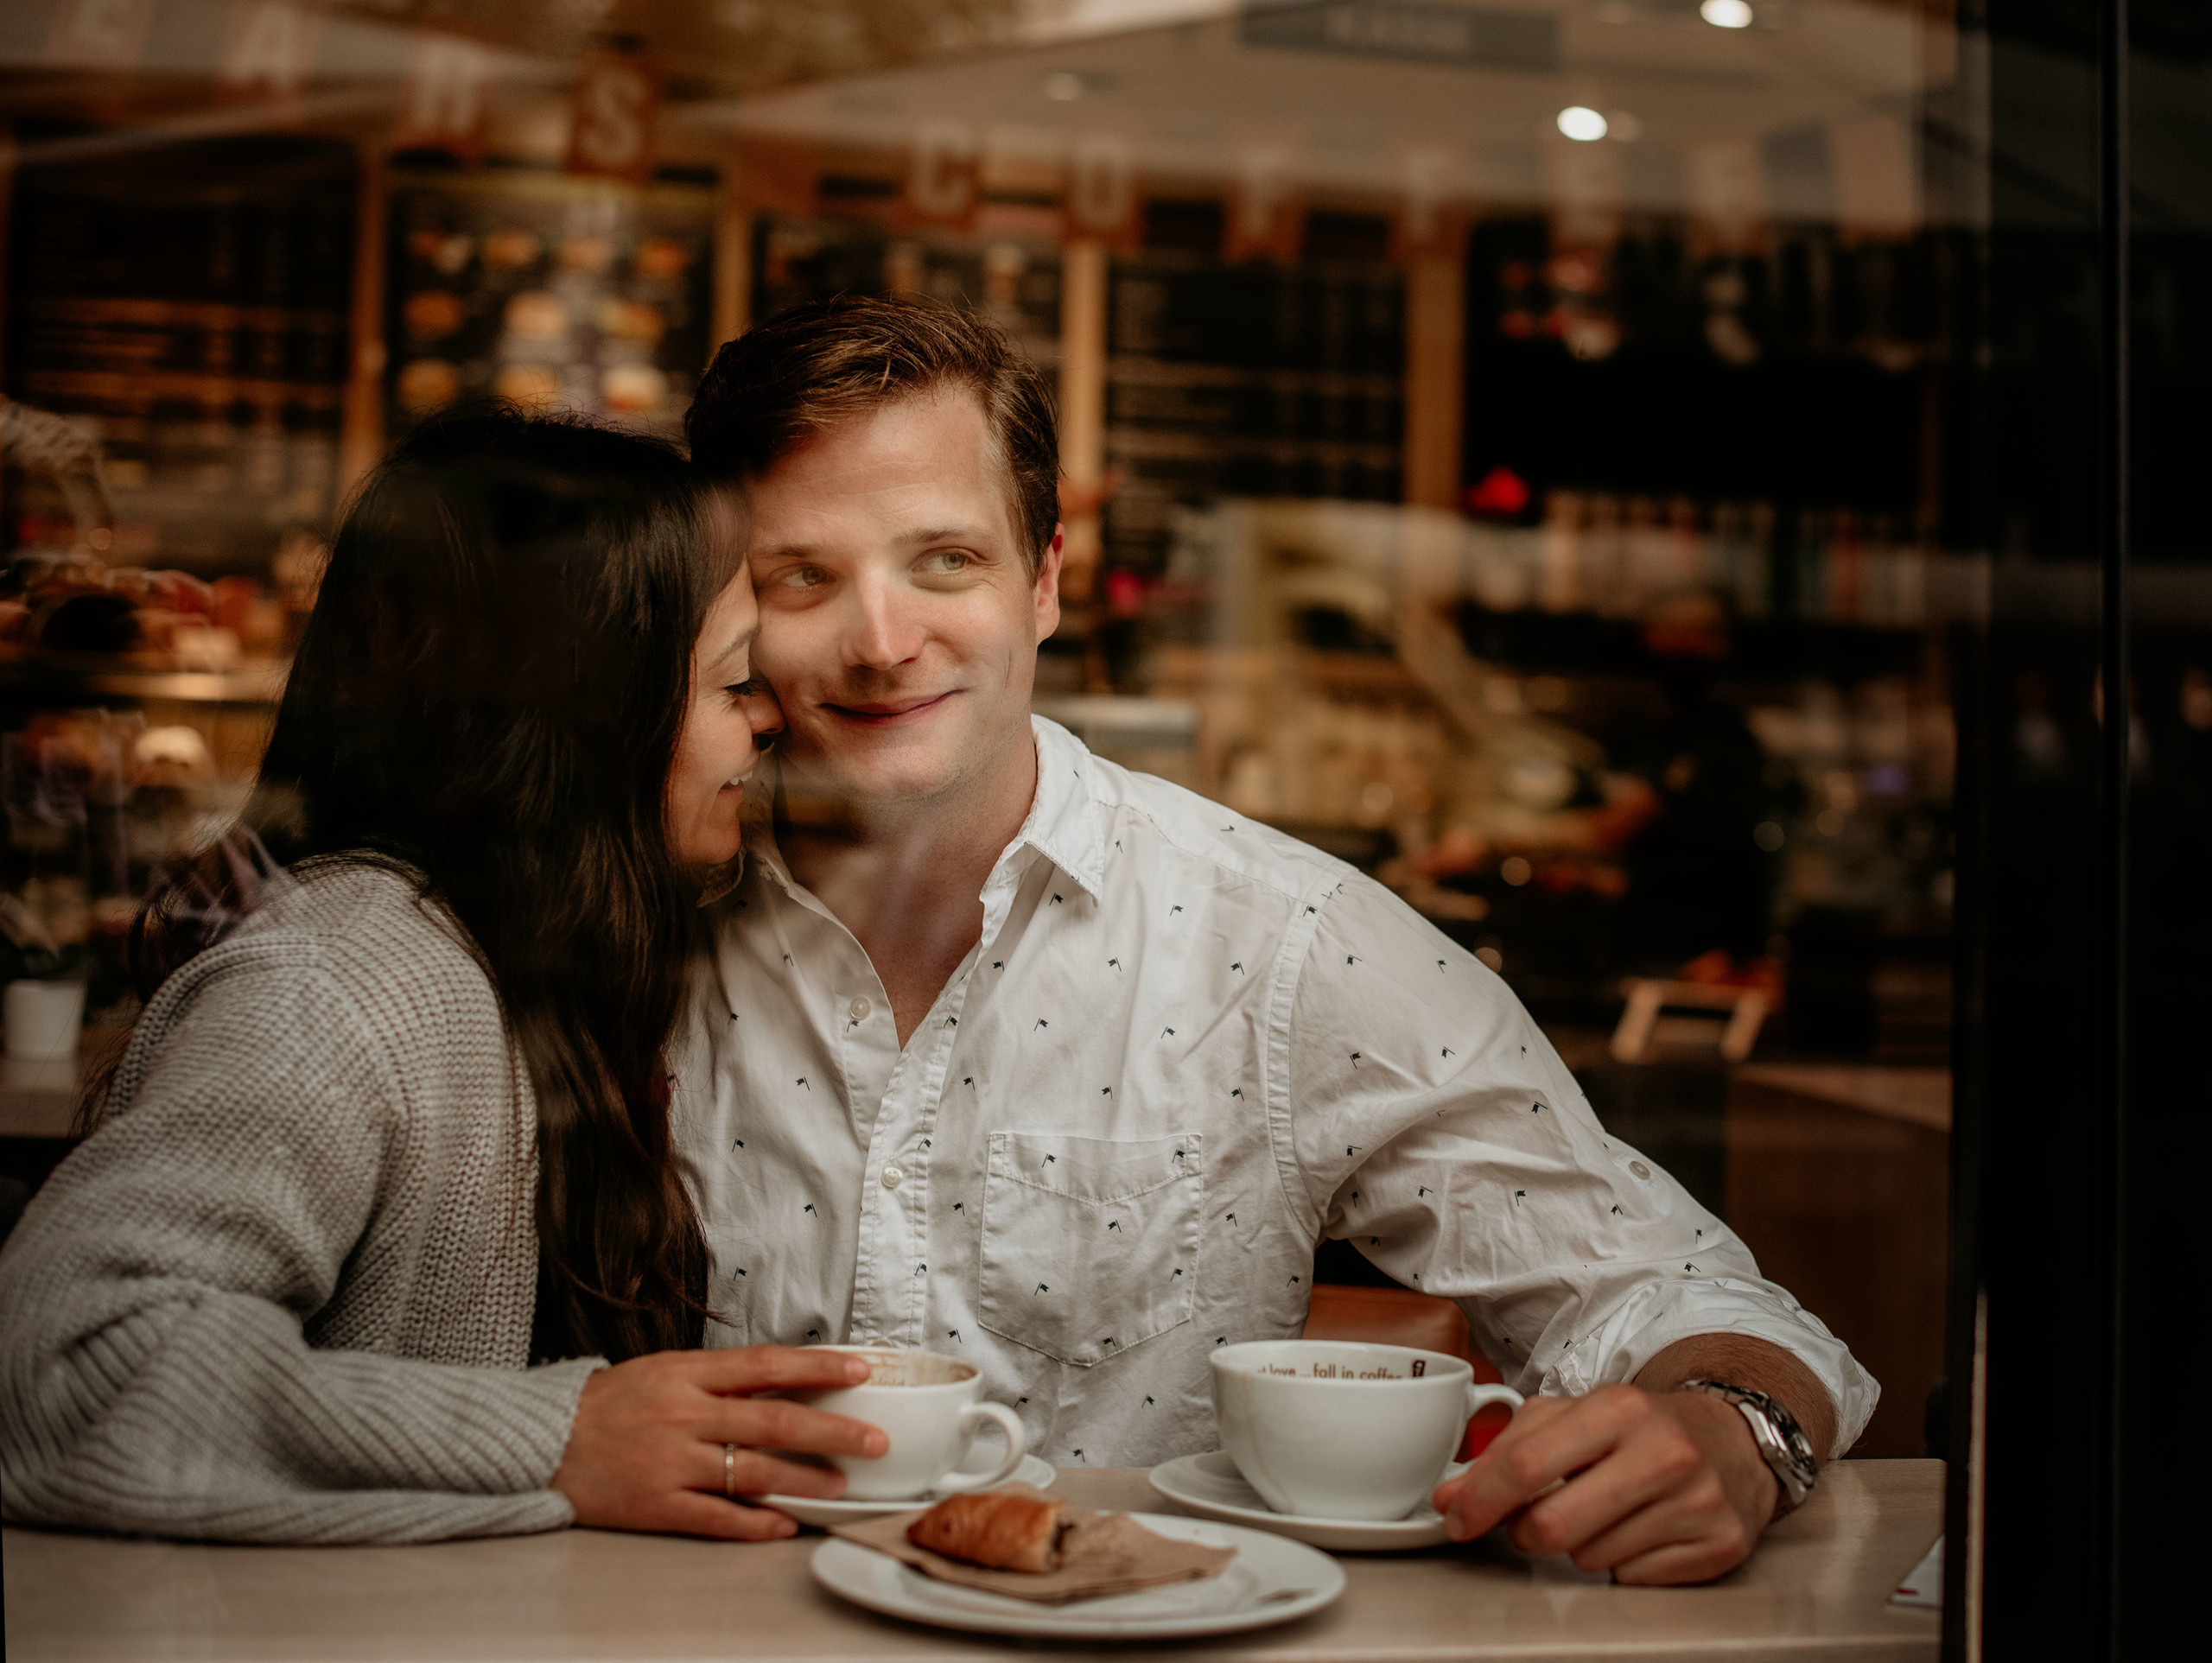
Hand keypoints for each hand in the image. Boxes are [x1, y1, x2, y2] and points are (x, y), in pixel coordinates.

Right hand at [552, 1347, 887, 1540]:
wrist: (540, 1441)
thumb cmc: (609, 1404)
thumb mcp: (663, 1372)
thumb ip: (719, 1380)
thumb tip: (786, 1380)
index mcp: (686, 1373)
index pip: (766, 1364)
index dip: (818, 1366)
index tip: (862, 1368)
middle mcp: (683, 1415)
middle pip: (773, 1420)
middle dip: (832, 1430)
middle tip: (875, 1440)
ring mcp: (670, 1462)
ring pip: (753, 1471)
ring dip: (805, 1479)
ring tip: (842, 1484)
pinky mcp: (655, 1506)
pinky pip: (716, 1517)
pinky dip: (755, 1522)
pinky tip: (785, 1525)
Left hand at [1430, 1384, 1777, 1584]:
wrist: (1732, 1442)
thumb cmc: (1639, 1429)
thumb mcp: (1573, 1417)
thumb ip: (1505, 1452)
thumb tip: (1451, 1498)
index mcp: (1618, 1409)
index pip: (1527, 1465)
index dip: (1480, 1499)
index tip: (1457, 1518)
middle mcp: (1663, 1453)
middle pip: (1552, 1526)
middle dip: (1525, 1532)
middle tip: (1532, 1520)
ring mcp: (1696, 1503)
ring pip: (1590, 1558)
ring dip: (1579, 1544)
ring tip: (1604, 1511)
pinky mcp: (1719, 1546)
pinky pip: (1632, 1580)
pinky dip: (1622, 1563)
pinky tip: (1639, 1530)